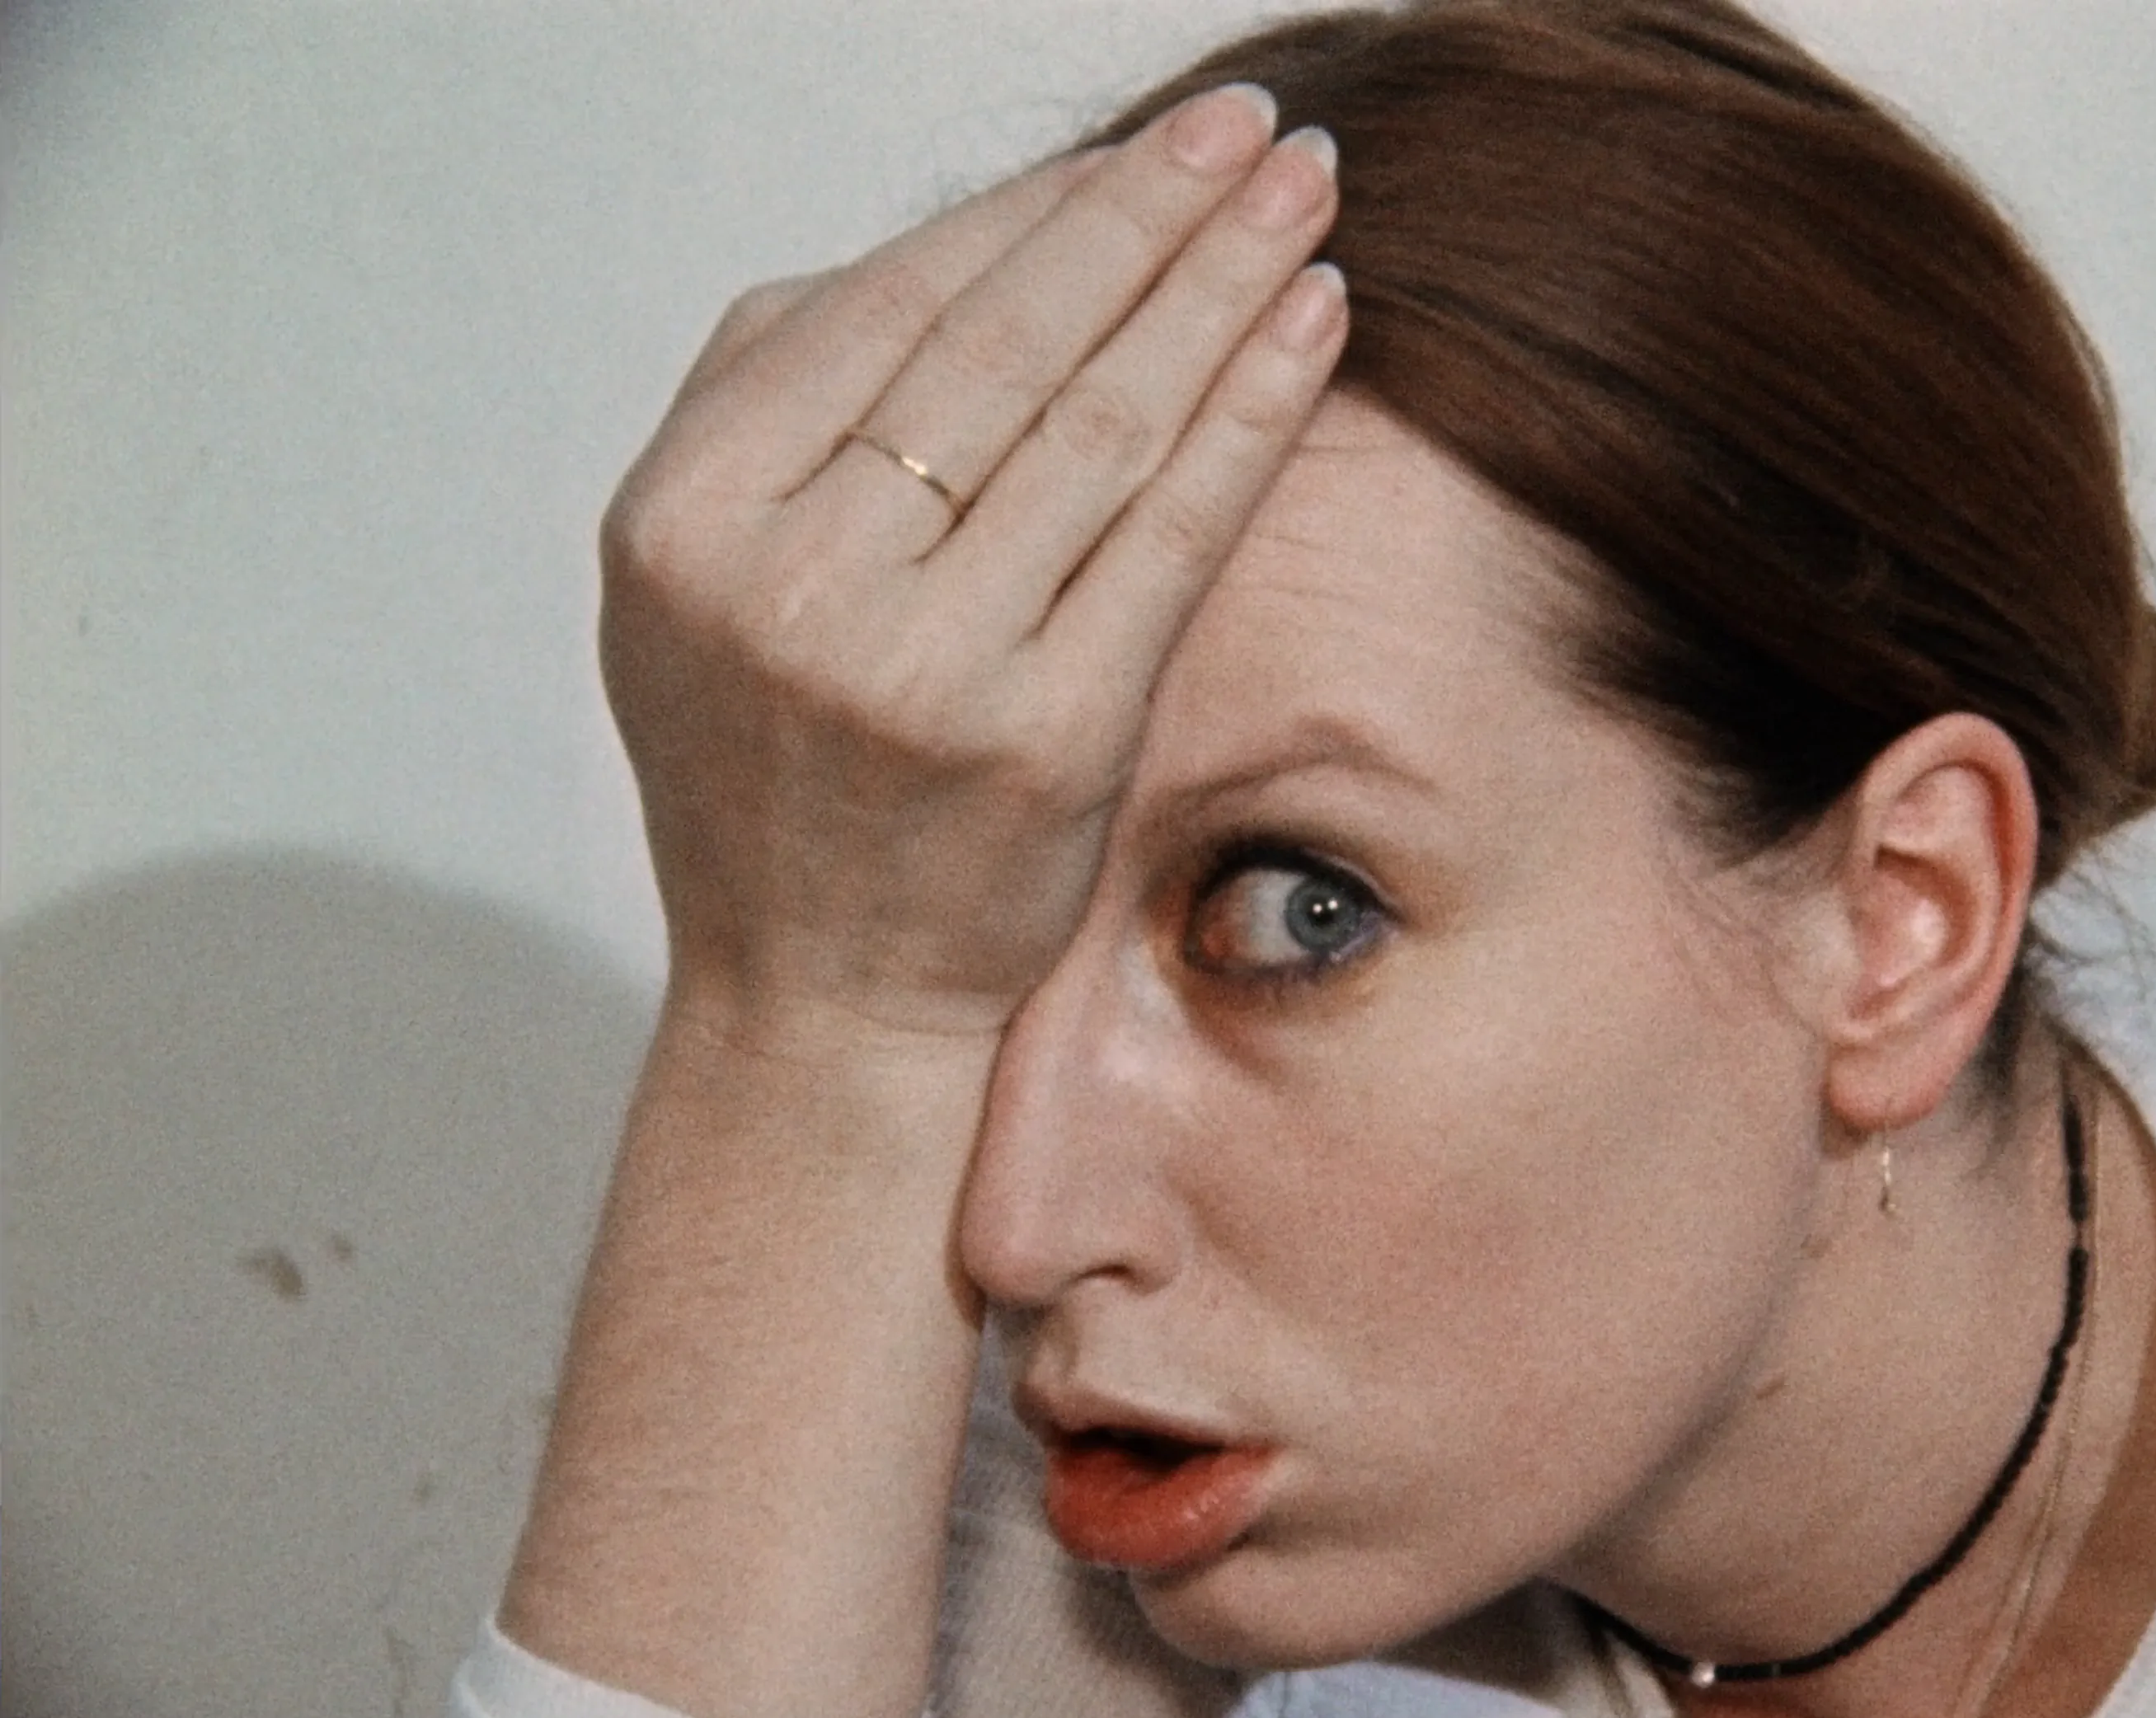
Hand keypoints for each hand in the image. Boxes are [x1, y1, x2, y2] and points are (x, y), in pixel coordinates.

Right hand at [599, 85, 1343, 1042]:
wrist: (817, 990)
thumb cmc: (774, 772)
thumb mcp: (697, 582)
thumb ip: (773, 403)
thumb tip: (969, 244)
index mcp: (687, 516)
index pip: (887, 310)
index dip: (1032, 213)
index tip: (1140, 153)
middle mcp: (794, 583)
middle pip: (1007, 342)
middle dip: (1148, 212)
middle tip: (1250, 129)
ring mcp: (925, 664)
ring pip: (1103, 421)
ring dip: (1219, 284)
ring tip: (1304, 194)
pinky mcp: (1048, 735)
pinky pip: (1171, 535)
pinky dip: (1249, 415)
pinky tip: (1310, 324)